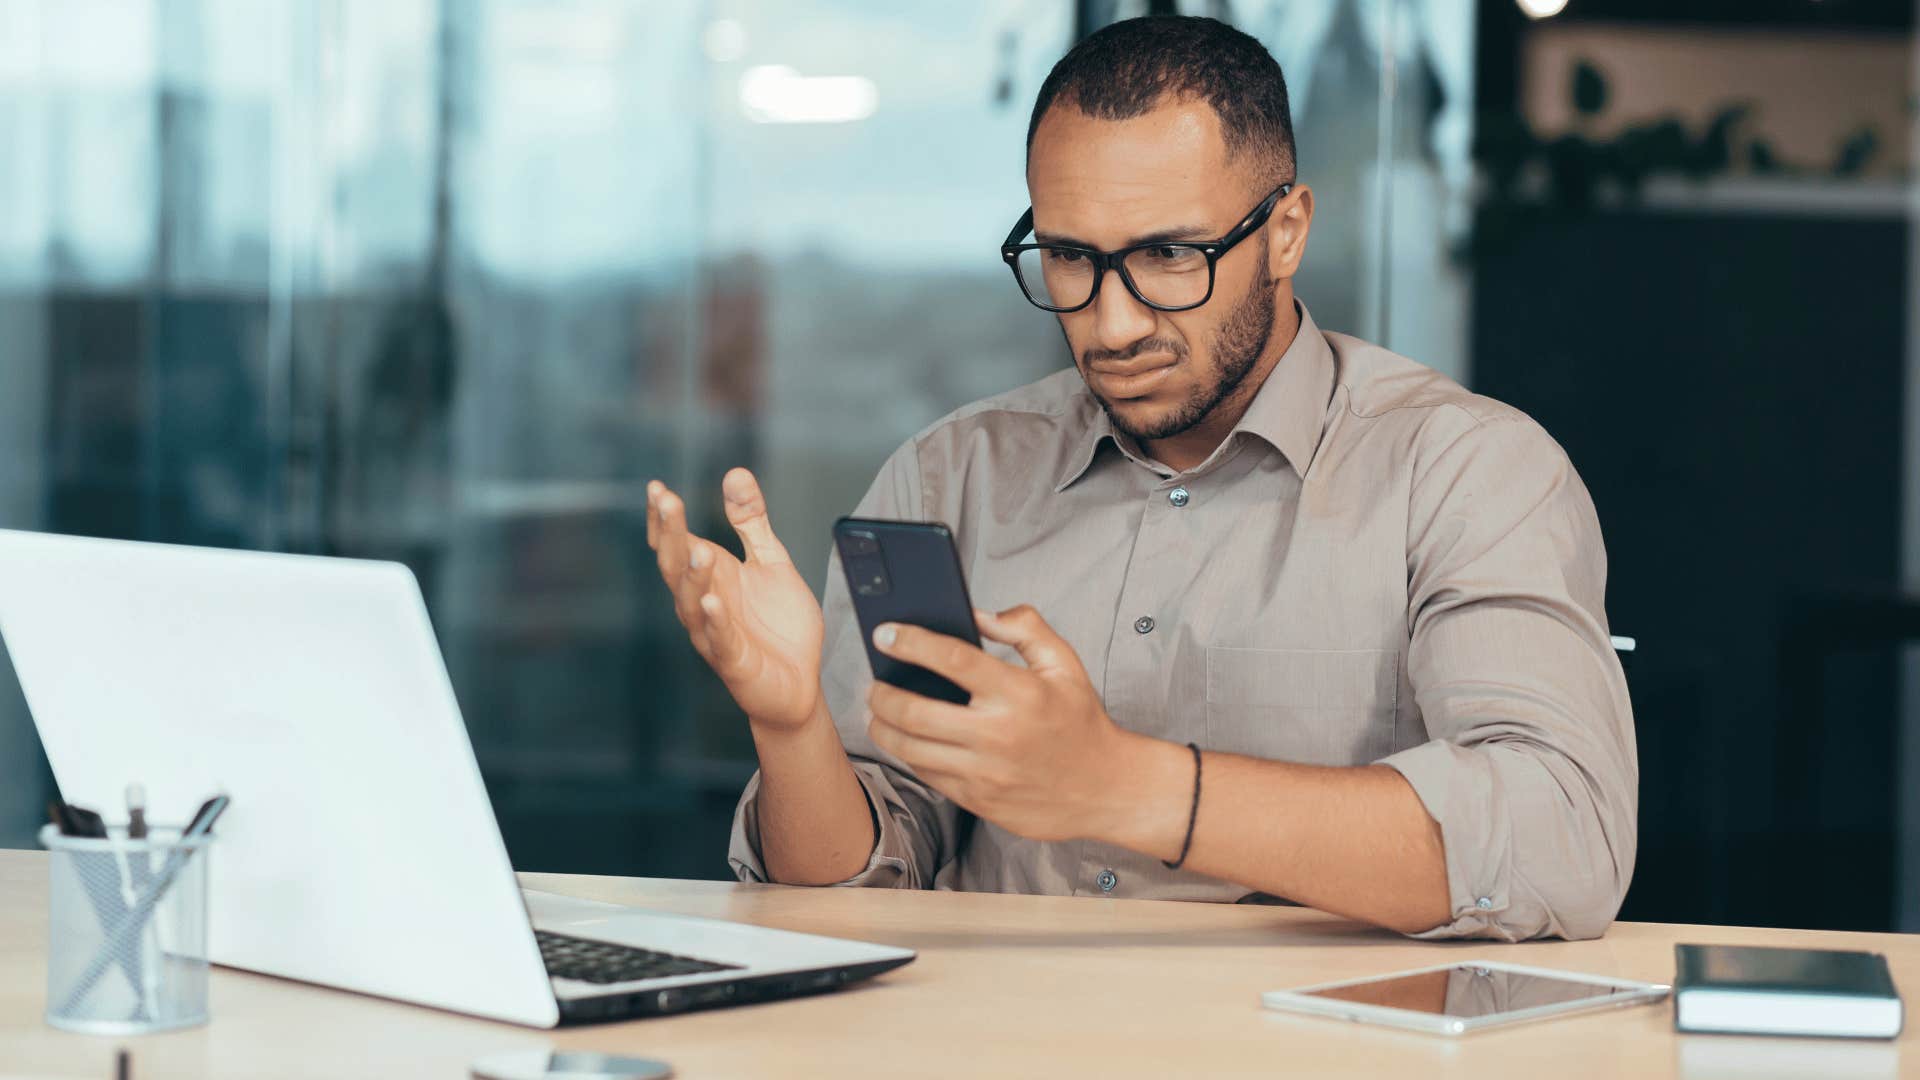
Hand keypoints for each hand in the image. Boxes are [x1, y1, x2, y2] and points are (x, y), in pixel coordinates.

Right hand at [646, 469, 823, 731]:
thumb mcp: (771, 561)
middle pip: (676, 566)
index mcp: (710, 577)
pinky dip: (714, 621)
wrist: (799, 683)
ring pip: (692, 602)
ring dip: (694, 575)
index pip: (675, 544)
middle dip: (670, 534)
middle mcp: (702, 603)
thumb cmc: (778, 625)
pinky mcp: (734, 661)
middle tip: (667, 501)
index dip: (664, 518)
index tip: (656, 488)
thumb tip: (736, 472)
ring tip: (698, 547)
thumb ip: (752, 521)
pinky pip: (720, 639)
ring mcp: (714, 634)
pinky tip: (713, 602)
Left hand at [864, 605, 1131, 841]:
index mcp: (1019, 693)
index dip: (911, 642)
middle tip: (875, 682)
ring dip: (884, 727)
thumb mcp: (1065, 664)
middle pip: (915, 711)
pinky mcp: (978, 800)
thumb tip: (978, 615)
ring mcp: (985, 772)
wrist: (1106, 788)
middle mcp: (998, 734)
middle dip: (882, 693)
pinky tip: (906, 740)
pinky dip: (908, 755)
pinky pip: (927, 775)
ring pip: (911, 749)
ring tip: (880, 712)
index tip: (885, 633)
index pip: (952, 659)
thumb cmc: (1082, 723)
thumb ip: (1025, 628)